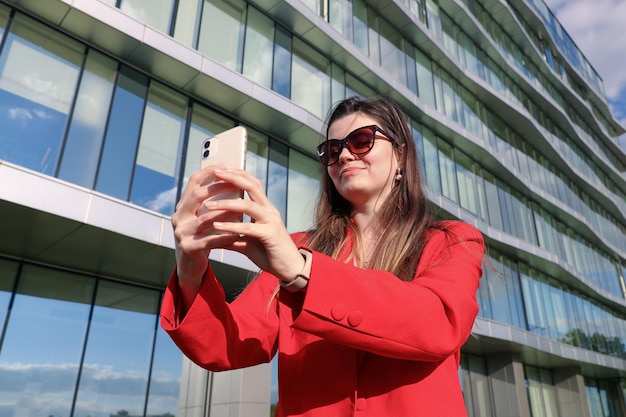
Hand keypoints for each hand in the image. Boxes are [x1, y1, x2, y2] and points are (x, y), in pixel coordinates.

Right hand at [171, 165, 241, 293]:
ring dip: (224, 212)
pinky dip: (224, 236)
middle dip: (217, 187)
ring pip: (204, 219)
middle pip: (196, 196)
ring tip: (241, 207)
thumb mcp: (202, 217)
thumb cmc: (201, 237)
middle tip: (235, 182)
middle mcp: (179, 217)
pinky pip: (209, 240)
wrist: (189, 265)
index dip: (208, 172)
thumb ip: (211, 203)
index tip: (225, 165)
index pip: (193, 182)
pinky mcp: (188, 248)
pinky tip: (237, 234)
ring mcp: (181, 233)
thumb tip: (233, 182)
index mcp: (183, 206)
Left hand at [203, 168, 305, 281]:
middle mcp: (269, 211)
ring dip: (226, 203)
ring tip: (208, 204)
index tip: (219, 170)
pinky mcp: (270, 235)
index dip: (237, 175)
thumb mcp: (248, 242)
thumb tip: (213, 236)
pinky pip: (248, 228)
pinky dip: (231, 226)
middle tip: (215, 172)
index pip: (252, 184)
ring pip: (248, 205)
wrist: (289, 269)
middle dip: (232, 178)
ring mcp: (271, 221)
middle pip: (252, 186)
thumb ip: (232, 236)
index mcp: (265, 209)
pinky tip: (217, 226)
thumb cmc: (270, 254)